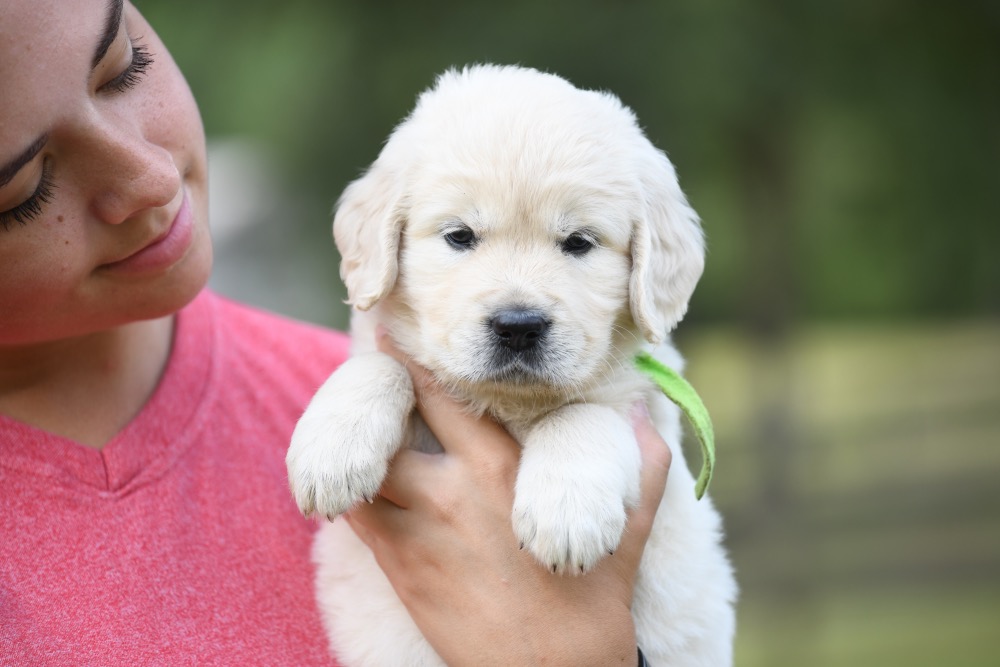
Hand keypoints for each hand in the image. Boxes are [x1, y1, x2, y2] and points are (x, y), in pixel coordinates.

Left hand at [345, 333, 671, 665]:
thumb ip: (639, 465)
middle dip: (373, 393)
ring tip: (349, 426)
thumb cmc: (591, 607)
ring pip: (362, 467)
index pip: (442, 396)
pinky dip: (349, 493)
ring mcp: (417, 529)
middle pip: (390, 420)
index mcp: (501, 469)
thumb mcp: (627, 531)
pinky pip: (357, 516)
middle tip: (360, 373)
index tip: (397, 337)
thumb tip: (644, 412)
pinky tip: (352, 483)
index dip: (414, 363)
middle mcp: (450, 489)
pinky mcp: (398, 568)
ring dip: (354, 444)